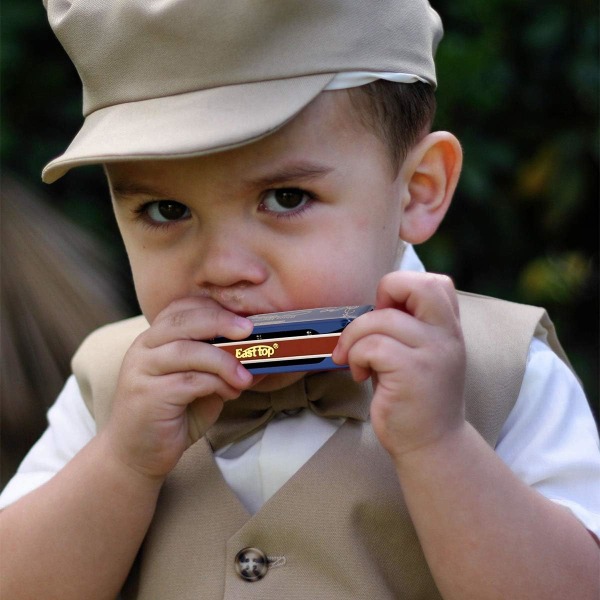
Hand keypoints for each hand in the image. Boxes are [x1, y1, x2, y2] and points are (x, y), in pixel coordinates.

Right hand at [103, 297, 253, 479]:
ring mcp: (142, 370)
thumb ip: (222, 367)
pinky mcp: (147, 395)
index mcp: (155, 338)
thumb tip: (263, 356)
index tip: (244, 317)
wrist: (136, 455)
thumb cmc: (172, 416)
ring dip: (223, 361)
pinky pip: (188, 381)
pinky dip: (215, 384)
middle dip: (220, 321)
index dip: (214, 307)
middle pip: (183, 320)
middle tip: (249, 331)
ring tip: (245, 376)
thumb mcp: (202, 385)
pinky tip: (229, 393)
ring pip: (187, 350)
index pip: (182, 307)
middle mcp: (144, 348)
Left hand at [332, 272, 465, 460]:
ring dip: (355, 337)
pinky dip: (356, 357)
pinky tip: (361, 375)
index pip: (434, 282)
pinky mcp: (412, 373)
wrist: (432, 446)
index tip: (386, 314)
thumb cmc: (415, 398)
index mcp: (448, 328)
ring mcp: (432, 354)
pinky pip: (372, 346)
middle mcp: (446, 336)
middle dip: (385, 292)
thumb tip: (374, 305)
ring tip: (357, 360)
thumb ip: (406, 326)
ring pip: (382, 319)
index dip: (402, 288)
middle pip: (418, 284)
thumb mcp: (419, 354)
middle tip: (373, 321)